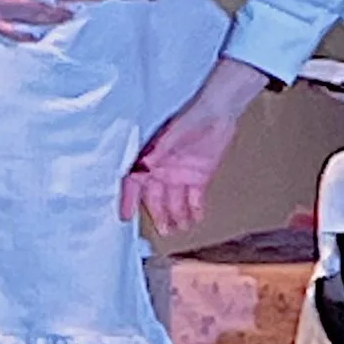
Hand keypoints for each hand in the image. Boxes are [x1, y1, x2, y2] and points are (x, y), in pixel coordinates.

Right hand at [122, 55, 268, 228]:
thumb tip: (143, 168)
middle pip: (156, 198)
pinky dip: (195, 209)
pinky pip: (195, 198)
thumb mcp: (170, 136)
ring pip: (175, 202)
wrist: (218, 111)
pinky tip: (196, 220)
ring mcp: (181, 174)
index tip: (124, 216)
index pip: (134, 183)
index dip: (128, 199)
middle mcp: (163, 170)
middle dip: (159, 215)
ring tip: (178, 230)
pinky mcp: (199, 176)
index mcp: (151, 158)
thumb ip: (157, 153)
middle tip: (163, 232)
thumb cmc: (191, 117)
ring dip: (176, 216)